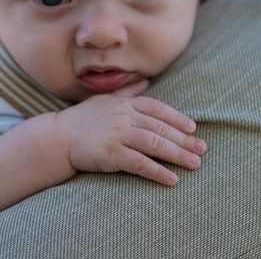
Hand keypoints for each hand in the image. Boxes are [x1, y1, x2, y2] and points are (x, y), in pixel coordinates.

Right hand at [58, 81, 206, 185]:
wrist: (57, 137)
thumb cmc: (83, 119)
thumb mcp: (106, 100)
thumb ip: (128, 93)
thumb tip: (145, 81)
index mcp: (125, 104)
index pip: (157, 108)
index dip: (177, 117)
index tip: (193, 128)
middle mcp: (124, 117)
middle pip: (160, 127)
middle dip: (184, 139)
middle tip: (202, 149)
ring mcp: (117, 135)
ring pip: (154, 143)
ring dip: (177, 154)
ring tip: (195, 164)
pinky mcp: (110, 155)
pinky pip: (139, 163)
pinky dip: (157, 171)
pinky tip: (172, 179)